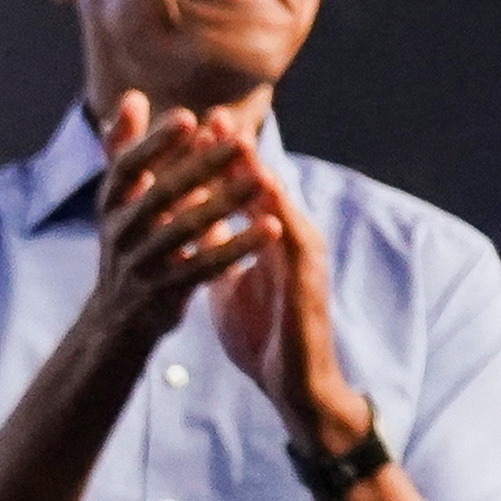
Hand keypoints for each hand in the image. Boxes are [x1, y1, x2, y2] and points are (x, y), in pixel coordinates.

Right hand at [79, 91, 267, 359]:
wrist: (116, 322)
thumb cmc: (130, 244)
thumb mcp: (122, 200)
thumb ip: (126, 149)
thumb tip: (132, 96)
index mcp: (112, 204)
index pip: (127, 166)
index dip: (154, 143)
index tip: (188, 117)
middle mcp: (119, 232)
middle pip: (162, 194)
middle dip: (202, 165)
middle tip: (242, 139)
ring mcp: (140, 264)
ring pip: (186, 229)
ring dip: (227, 201)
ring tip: (265, 178)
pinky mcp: (164, 292)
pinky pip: (205, 267)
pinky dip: (238, 246)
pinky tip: (272, 227)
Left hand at [213, 149, 362, 453]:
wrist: (293, 384)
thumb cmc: (263, 335)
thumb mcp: (229, 284)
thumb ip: (219, 251)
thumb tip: (194, 224)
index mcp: (267, 240)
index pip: (242, 191)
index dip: (218, 161)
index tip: (192, 128)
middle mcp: (289, 237)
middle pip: (262, 185)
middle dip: (237, 151)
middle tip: (212, 115)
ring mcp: (303, 254)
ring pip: (278, 201)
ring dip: (257, 169)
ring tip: (234, 141)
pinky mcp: (308, 275)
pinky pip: (291, 234)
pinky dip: (277, 208)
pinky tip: (261, 189)